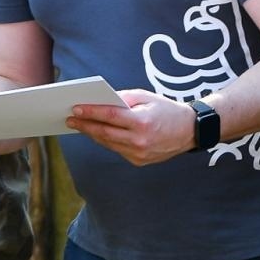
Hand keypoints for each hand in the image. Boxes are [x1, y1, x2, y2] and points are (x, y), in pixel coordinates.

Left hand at [66, 89, 195, 165]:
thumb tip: (99, 102)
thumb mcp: (146, 97)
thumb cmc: (166, 110)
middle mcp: (140, 141)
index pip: (110, 117)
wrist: (189, 131)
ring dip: (92, 134)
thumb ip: (123, 99)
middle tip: (70, 119)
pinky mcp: (138, 161)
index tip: (75, 108)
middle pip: (105, 133)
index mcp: (142, 122)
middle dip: (85, 125)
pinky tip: (96, 133)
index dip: (91, 112)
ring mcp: (139, 154)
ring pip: (108, 143)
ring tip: (79, 125)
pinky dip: (106, 140)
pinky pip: (117, 149)